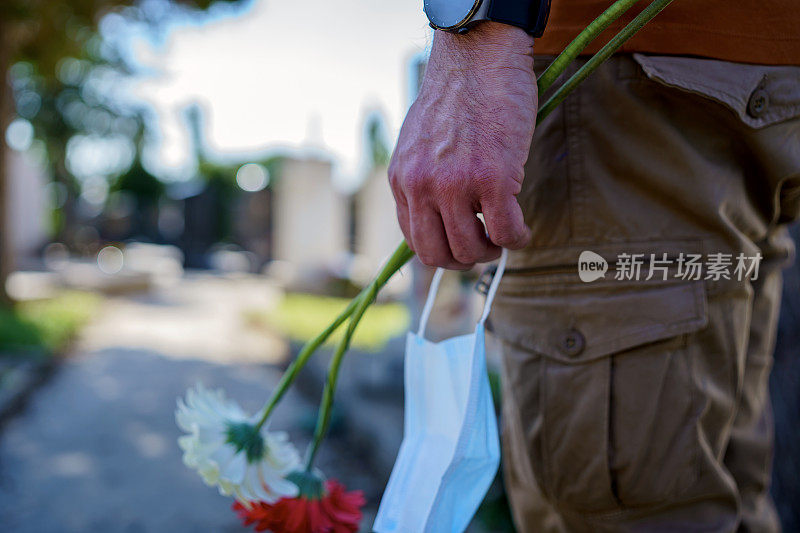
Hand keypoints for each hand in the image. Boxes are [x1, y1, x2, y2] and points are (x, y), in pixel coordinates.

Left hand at [389, 22, 535, 269]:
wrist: (478, 55)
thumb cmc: (458, 95)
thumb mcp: (422, 143)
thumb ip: (425, 178)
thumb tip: (442, 214)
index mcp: (402, 179)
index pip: (415, 240)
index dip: (442, 251)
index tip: (462, 243)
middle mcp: (421, 187)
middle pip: (438, 256)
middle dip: (464, 261)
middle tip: (485, 247)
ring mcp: (455, 185)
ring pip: (471, 250)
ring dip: (493, 250)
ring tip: (505, 233)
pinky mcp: (491, 179)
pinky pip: (505, 233)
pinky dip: (518, 238)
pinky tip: (522, 227)